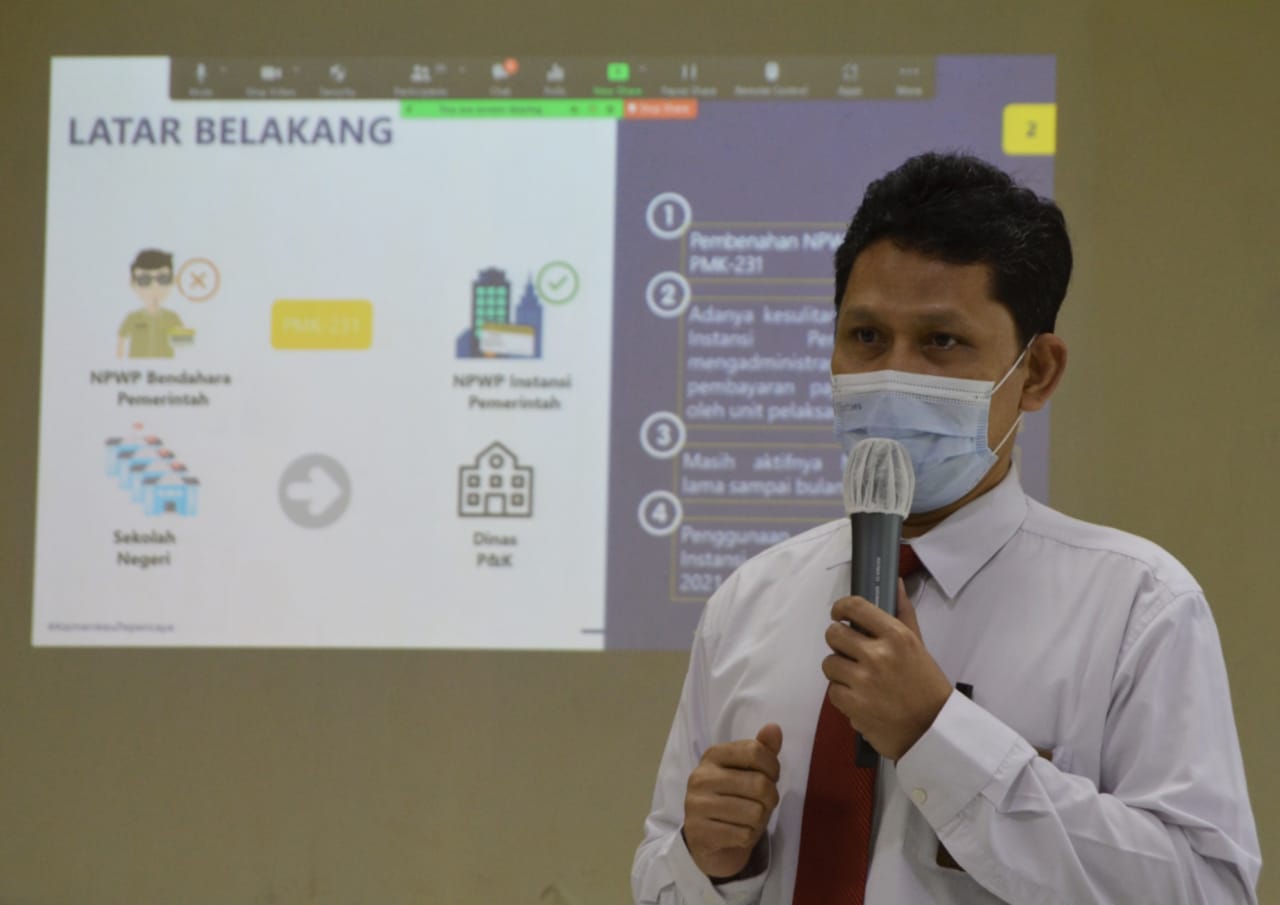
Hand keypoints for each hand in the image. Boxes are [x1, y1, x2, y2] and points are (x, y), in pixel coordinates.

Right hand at [682, 723, 782, 879]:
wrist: (709, 841)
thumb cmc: (735, 800)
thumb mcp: (749, 772)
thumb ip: (762, 750)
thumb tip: (774, 727)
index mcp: (713, 755)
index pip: (755, 751)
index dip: (773, 767)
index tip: (771, 778)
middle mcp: (701, 776)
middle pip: (759, 784)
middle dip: (770, 798)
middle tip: (763, 804)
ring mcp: (697, 804)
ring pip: (754, 812)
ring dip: (759, 821)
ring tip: (749, 820)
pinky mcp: (699, 832)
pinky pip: (743, 835)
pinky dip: (748, 837)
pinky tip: (738, 834)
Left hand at [822, 580, 952, 759]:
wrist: (934, 731)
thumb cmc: (926, 685)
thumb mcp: (918, 645)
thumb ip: (903, 613)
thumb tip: (895, 583)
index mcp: (896, 636)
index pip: (855, 607)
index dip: (840, 608)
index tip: (838, 614)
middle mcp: (878, 655)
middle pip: (833, 634)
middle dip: (838, 642)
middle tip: (849, 652)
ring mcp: (864, 680)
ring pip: (829, 663)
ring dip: (839, 671)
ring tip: (857, 679)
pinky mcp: (853, 705)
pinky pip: (832, 691)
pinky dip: (842, 695)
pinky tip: (859, 698)